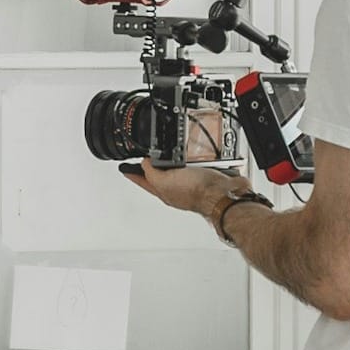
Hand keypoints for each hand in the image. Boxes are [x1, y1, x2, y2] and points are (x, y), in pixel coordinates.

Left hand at [120, 159, 249, 217]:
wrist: (224, 194)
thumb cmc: (197, 192)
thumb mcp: (164, 180)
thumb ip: (151, 171)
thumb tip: (143, 162)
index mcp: (164, 191)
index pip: (143, 181)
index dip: (133, 174)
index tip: (124, 168)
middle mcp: (179, 188)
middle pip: (161, 176)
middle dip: (155, 168)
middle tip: (146, 162)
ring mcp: (195, 183)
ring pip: (181, 171)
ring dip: (177, 163)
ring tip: (171, 156)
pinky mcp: (209, 176)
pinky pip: (200, 166)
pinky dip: (198, 160)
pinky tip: (198, 156)